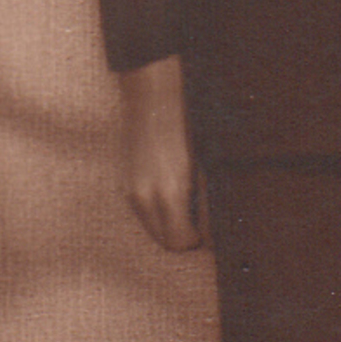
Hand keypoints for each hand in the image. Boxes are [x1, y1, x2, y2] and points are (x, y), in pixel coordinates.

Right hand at [118, 56, 206, 250]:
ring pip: (155, 230)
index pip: (182, 242)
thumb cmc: (189, 129)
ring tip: (191, 203)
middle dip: (186, 236)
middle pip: (167, 242)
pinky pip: (145, 214)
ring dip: (172, 225)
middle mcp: (145, 197)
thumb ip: (209, 204)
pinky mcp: (125, 184)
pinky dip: (160, 213)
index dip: (201, 240)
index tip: (214, 230)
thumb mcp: (207, 168)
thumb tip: (215, 235)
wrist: (154, 99)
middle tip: (205, 220)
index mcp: (169, 193)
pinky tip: (175, 193)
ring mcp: (131, 191)